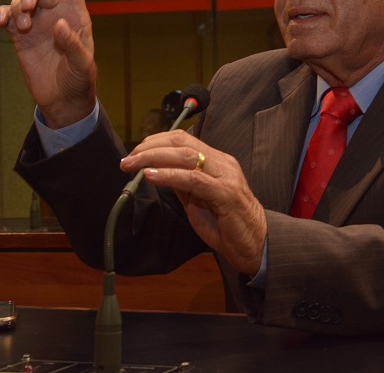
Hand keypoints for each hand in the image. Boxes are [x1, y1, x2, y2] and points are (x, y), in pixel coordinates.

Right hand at [0, 0, 96, 127]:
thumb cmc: (80, 81)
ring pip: (21, 1)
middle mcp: (55, 14)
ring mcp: (36, 23)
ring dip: (16, 7)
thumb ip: (73, 46)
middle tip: (26, 7)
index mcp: (76, 16)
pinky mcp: (20, 36)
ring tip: (20, 26)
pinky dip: (1, 15)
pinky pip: (7, 17)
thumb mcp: (83, 66)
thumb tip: (58, 24)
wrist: (63, 100)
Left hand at [121, 131, 267, 276]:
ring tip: (133, 165)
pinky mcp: (226, 194)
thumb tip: (157, 172)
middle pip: (182, 143)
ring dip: (154, 158)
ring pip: (187, 157)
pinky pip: (194, 180)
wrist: (256, 244)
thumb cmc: (228, 225)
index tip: (135, 152)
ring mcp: (226, 177)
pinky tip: (152, 176)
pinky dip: (170, 175)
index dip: (157, 141)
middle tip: (127, 159)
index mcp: (217, 161)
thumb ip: (183, 184)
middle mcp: (222, 163)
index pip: (184, 139)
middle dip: (150, 148)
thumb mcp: (199, 200)